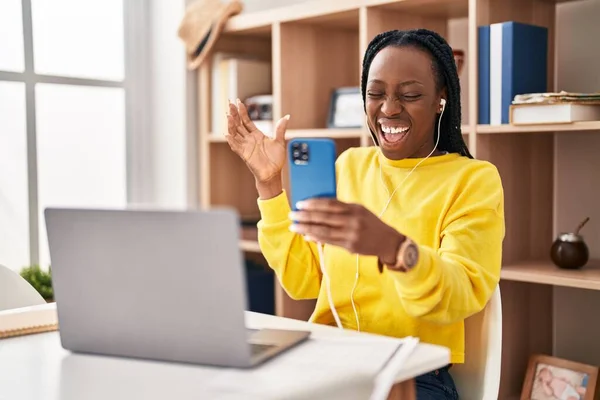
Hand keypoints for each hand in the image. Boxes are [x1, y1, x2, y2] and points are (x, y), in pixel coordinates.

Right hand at [225, 99, 289, 182]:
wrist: (274, 173)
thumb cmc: (276, 159)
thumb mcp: (280, 141)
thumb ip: (281, 129)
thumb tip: (286, 116)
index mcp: (257, 135)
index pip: (246, 121)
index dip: (242, 111)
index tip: (238, 102)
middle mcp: (249, 140)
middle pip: (239, 124)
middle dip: (234, 114)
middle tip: (229, 103)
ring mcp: (246, 147)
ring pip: (235, 133)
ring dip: (231, 125)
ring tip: (228, 116)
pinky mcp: (244, 155)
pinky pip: (236, 146)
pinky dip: (231, 141)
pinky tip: (227, 134)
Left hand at [288, 198, 404, 263]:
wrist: (388, 241)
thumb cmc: (370, 223)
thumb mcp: (359, 211)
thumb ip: (341, 209)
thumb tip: (318, 208)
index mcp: (354, 208)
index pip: (330, 203)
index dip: (313, 203)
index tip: (300, 203)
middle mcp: (353, 220)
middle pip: (324, 217)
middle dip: (305, 216)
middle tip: (292, 215)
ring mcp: (351, 234)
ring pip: (324, 231)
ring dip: (306, 229)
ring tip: (294, 227)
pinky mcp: (350, 246)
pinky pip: (329, 241)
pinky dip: (316, 238)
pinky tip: (306, 236)